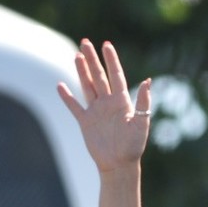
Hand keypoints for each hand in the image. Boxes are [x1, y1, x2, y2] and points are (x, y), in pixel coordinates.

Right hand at [56, 39, 150, 172]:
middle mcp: (108, 103)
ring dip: (81, 71)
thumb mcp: (141, 123)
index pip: (116, 75)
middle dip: (92, 59)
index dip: (111, 60)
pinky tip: (60, 86)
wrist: (119, 164)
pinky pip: (74, 106)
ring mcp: (96, 111)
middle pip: (98, 76)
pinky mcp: (85, 122)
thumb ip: (144, 102)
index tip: (106, 44)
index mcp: (122, 101)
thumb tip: (148, 81)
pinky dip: (67, 97)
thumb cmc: (133, 146)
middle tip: (85, 42)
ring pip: (87, 86)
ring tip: (77, 55)